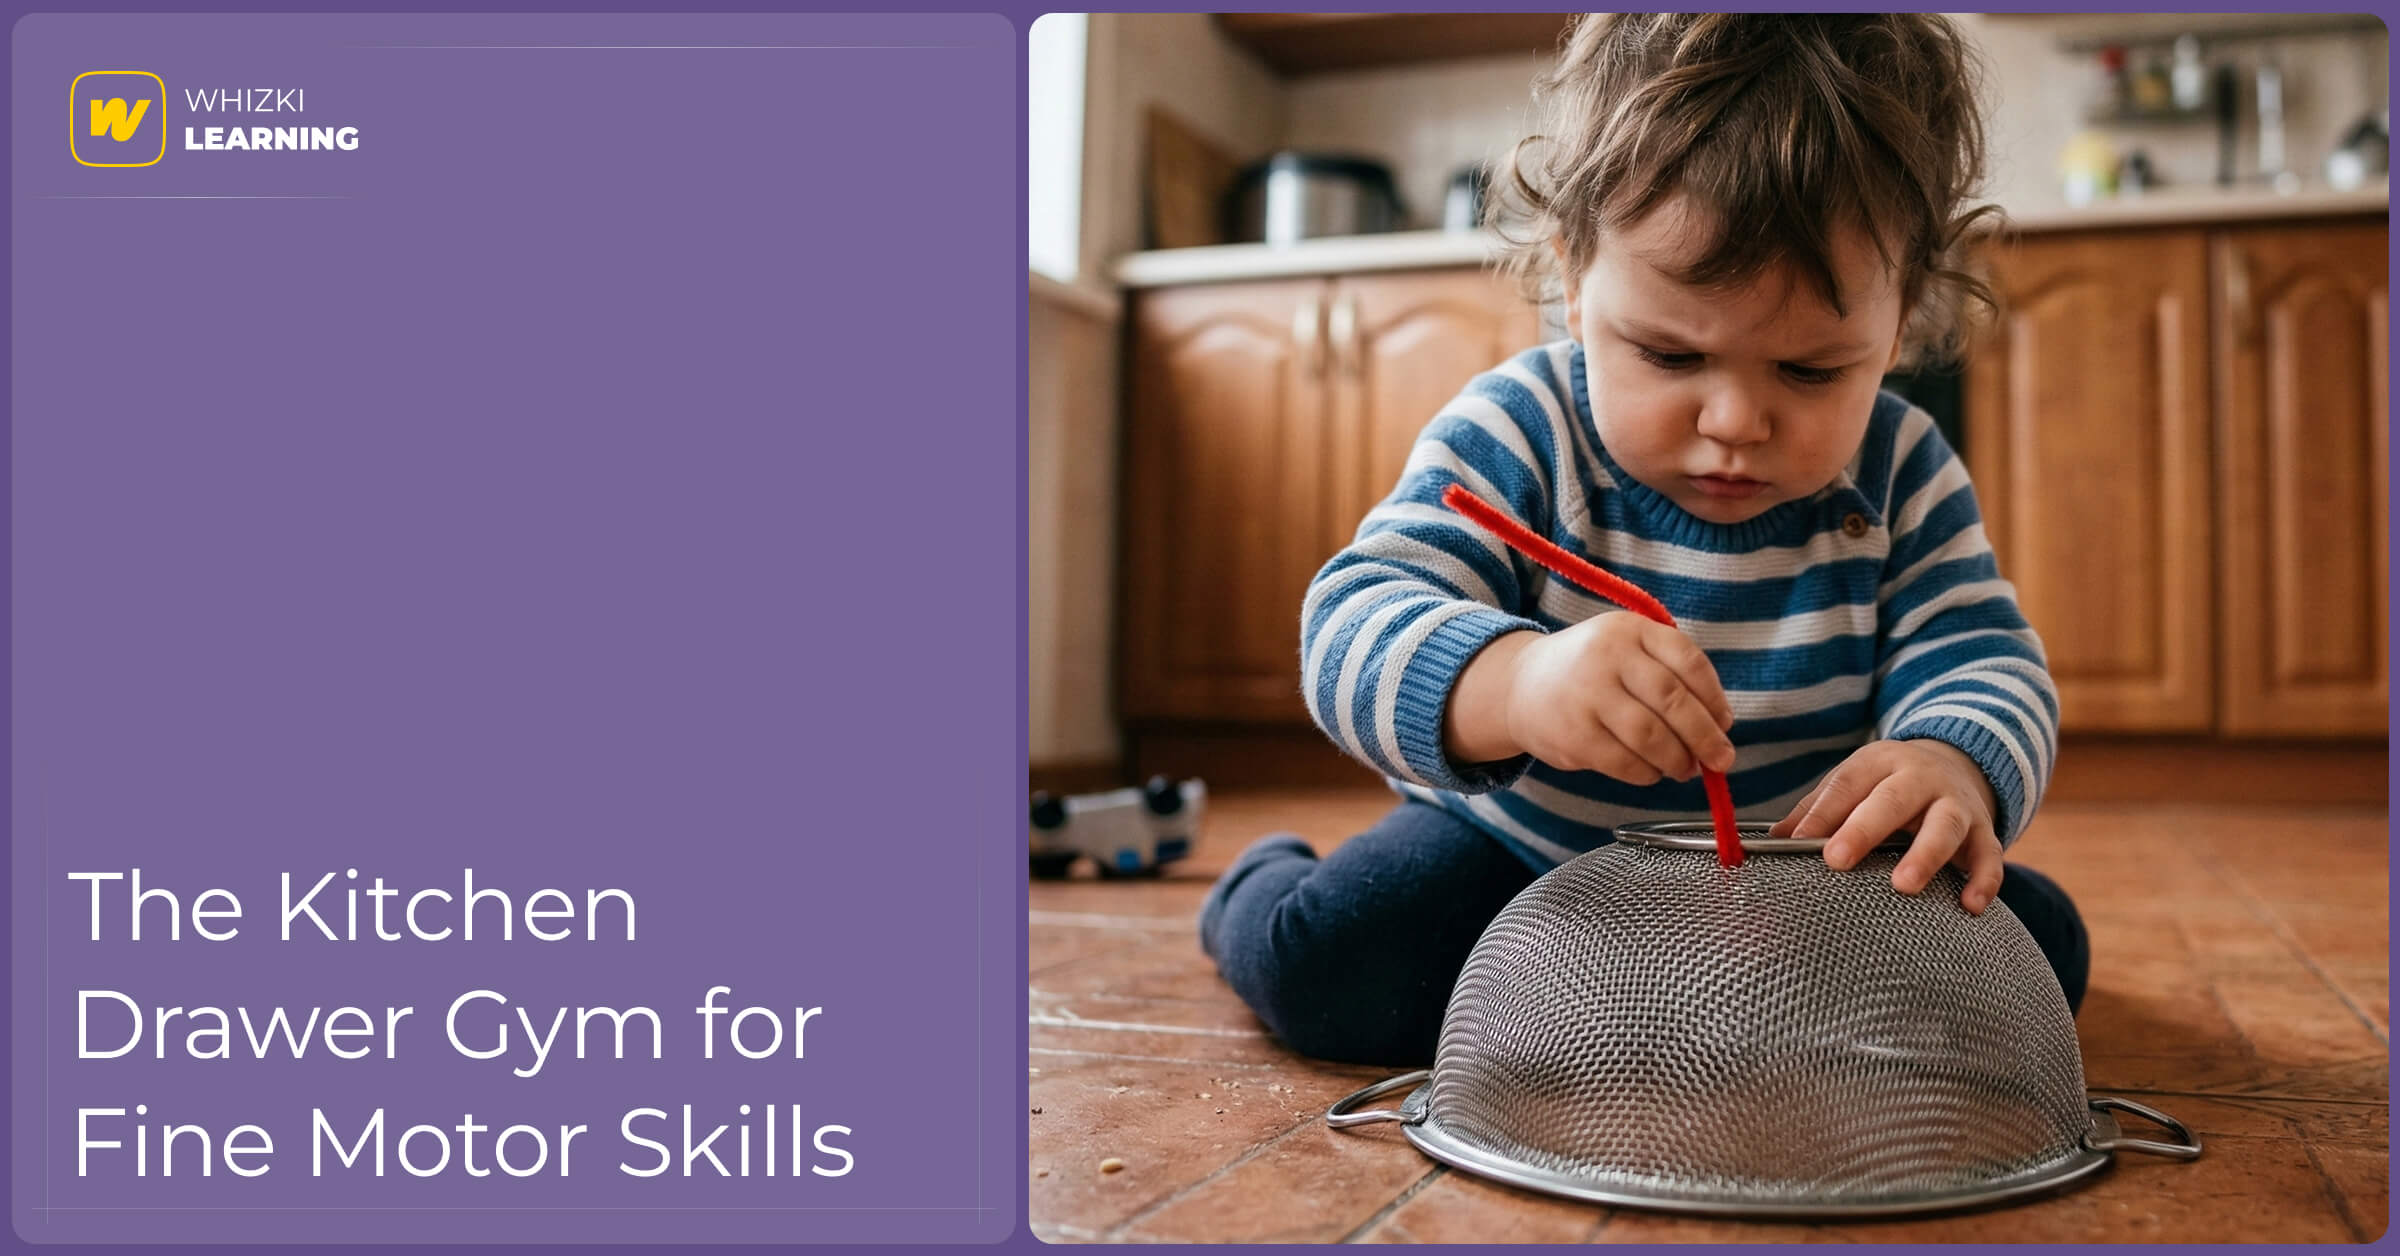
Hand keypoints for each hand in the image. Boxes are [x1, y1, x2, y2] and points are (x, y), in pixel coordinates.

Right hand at [1499, 613, 1736, 783]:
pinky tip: (1652, 771)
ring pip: (1652, 737)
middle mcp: (1607, 656)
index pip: (1688, 661)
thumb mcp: (1626, 649)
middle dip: (1705, 737)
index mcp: (1629, 630)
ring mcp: (1587, 695)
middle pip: (1673, 701)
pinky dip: (1648, 773)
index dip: (1714, 698)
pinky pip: (1625, 763)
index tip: (1725, 724)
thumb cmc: (1590, 671)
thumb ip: (1670, 675)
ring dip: (1678, 760)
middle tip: (1722, 760)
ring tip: (1686, 769)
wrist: (1520, 686)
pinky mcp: (1574, 735)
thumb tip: (1719, 728)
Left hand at [1767, 739, 2003, 912]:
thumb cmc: (1888, 785)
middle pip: (1893, 800)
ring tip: (1904, 885)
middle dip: (1865, 829)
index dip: (1822, 813)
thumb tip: (1774, 840)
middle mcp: (1921, 778)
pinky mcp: (1984, 831)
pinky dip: (1984, 880)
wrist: (1956, 763)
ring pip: (1944, 825)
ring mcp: (1956, 804)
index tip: (1798, 841)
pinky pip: (1990, 855)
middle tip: (1838, 860)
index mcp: (1880, 762)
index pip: (1847, 784)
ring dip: (1925, 855)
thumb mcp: (1853, 782)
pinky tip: (1969, 905)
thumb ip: (1817, 810)